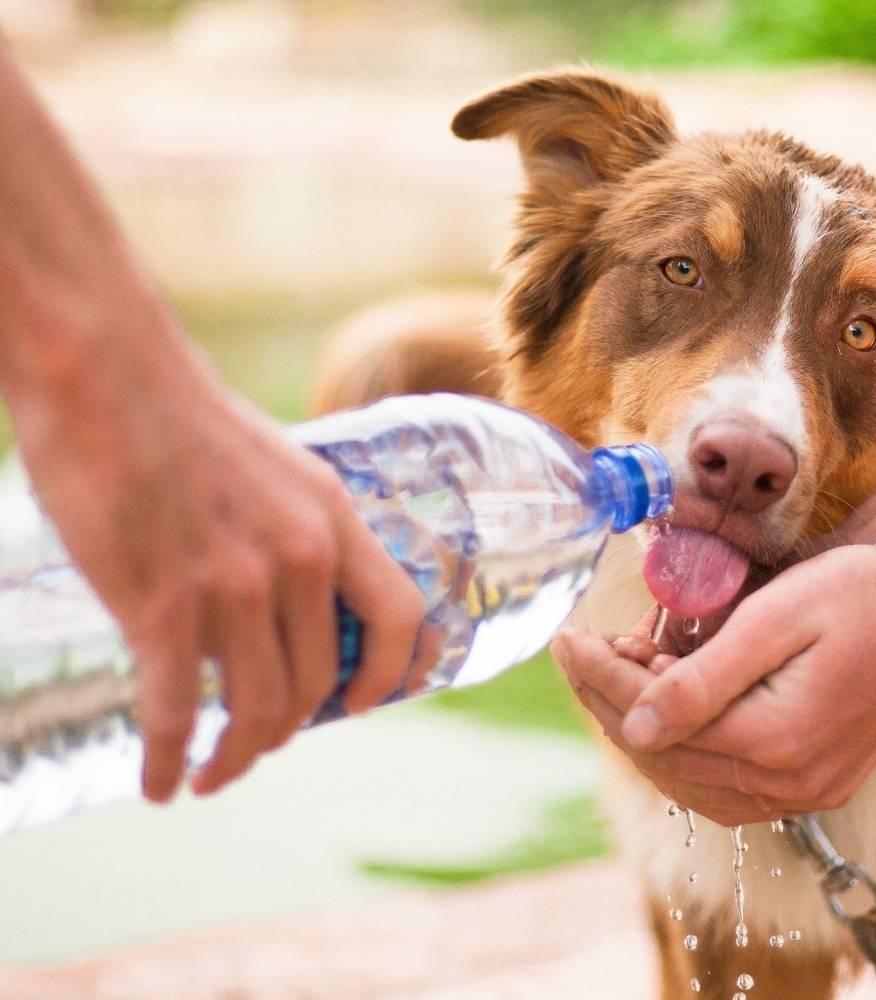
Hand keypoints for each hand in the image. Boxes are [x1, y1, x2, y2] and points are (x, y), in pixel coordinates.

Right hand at [10, 308, 426, 802]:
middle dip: (288, 730)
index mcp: (333, 518)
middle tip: (255, 745)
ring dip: (235, 758)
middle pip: (318, 682)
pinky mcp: (161, 605)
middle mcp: (299, 557)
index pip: (399, 616)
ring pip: (256, 708)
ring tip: (210, 774)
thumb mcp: (277, 468)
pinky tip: (158, 783)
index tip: (361, 706)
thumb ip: (295, 531)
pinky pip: (177, 713)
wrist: (104, 372)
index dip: (392, 674)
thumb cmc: (181, 417)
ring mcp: (234, 585)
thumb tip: (287, 600)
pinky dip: (169, 760)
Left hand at [553, 542, 875, 825]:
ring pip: (693, 784)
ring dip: (648, 733)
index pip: (656, 723)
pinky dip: (689, 755)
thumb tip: (633, 725)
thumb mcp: (775, 619)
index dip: (602, 680)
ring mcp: (808, 792)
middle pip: (668, 760)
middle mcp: (791, 784)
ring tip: (624, 674)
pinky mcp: (819, 784)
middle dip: (614, 704)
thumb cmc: (860, 596)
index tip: (567, 639)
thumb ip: (701, 680)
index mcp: (775, 742)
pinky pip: (730, 789)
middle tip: (586, 652)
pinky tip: (671, 714)